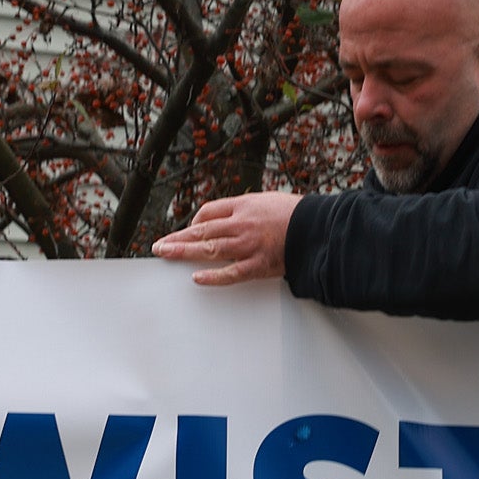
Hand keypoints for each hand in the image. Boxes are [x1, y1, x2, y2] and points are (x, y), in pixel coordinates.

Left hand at [153, 191, 298, 285]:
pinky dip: (213, 276)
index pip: (208, 212)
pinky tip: (196, 277)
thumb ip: (248, 208)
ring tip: (165, 255)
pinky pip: (231, 273)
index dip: (194, 222)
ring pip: (209, 249)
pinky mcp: (258, 265)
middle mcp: (241, 225)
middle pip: (201, 231)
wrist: (318, 228)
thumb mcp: (268, 200)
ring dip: (184, 252)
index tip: (187, 231)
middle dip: (177, 238)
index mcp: (243, 206)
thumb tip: (231, 217)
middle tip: (159, 245)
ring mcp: (248, 246)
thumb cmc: (297, 214)